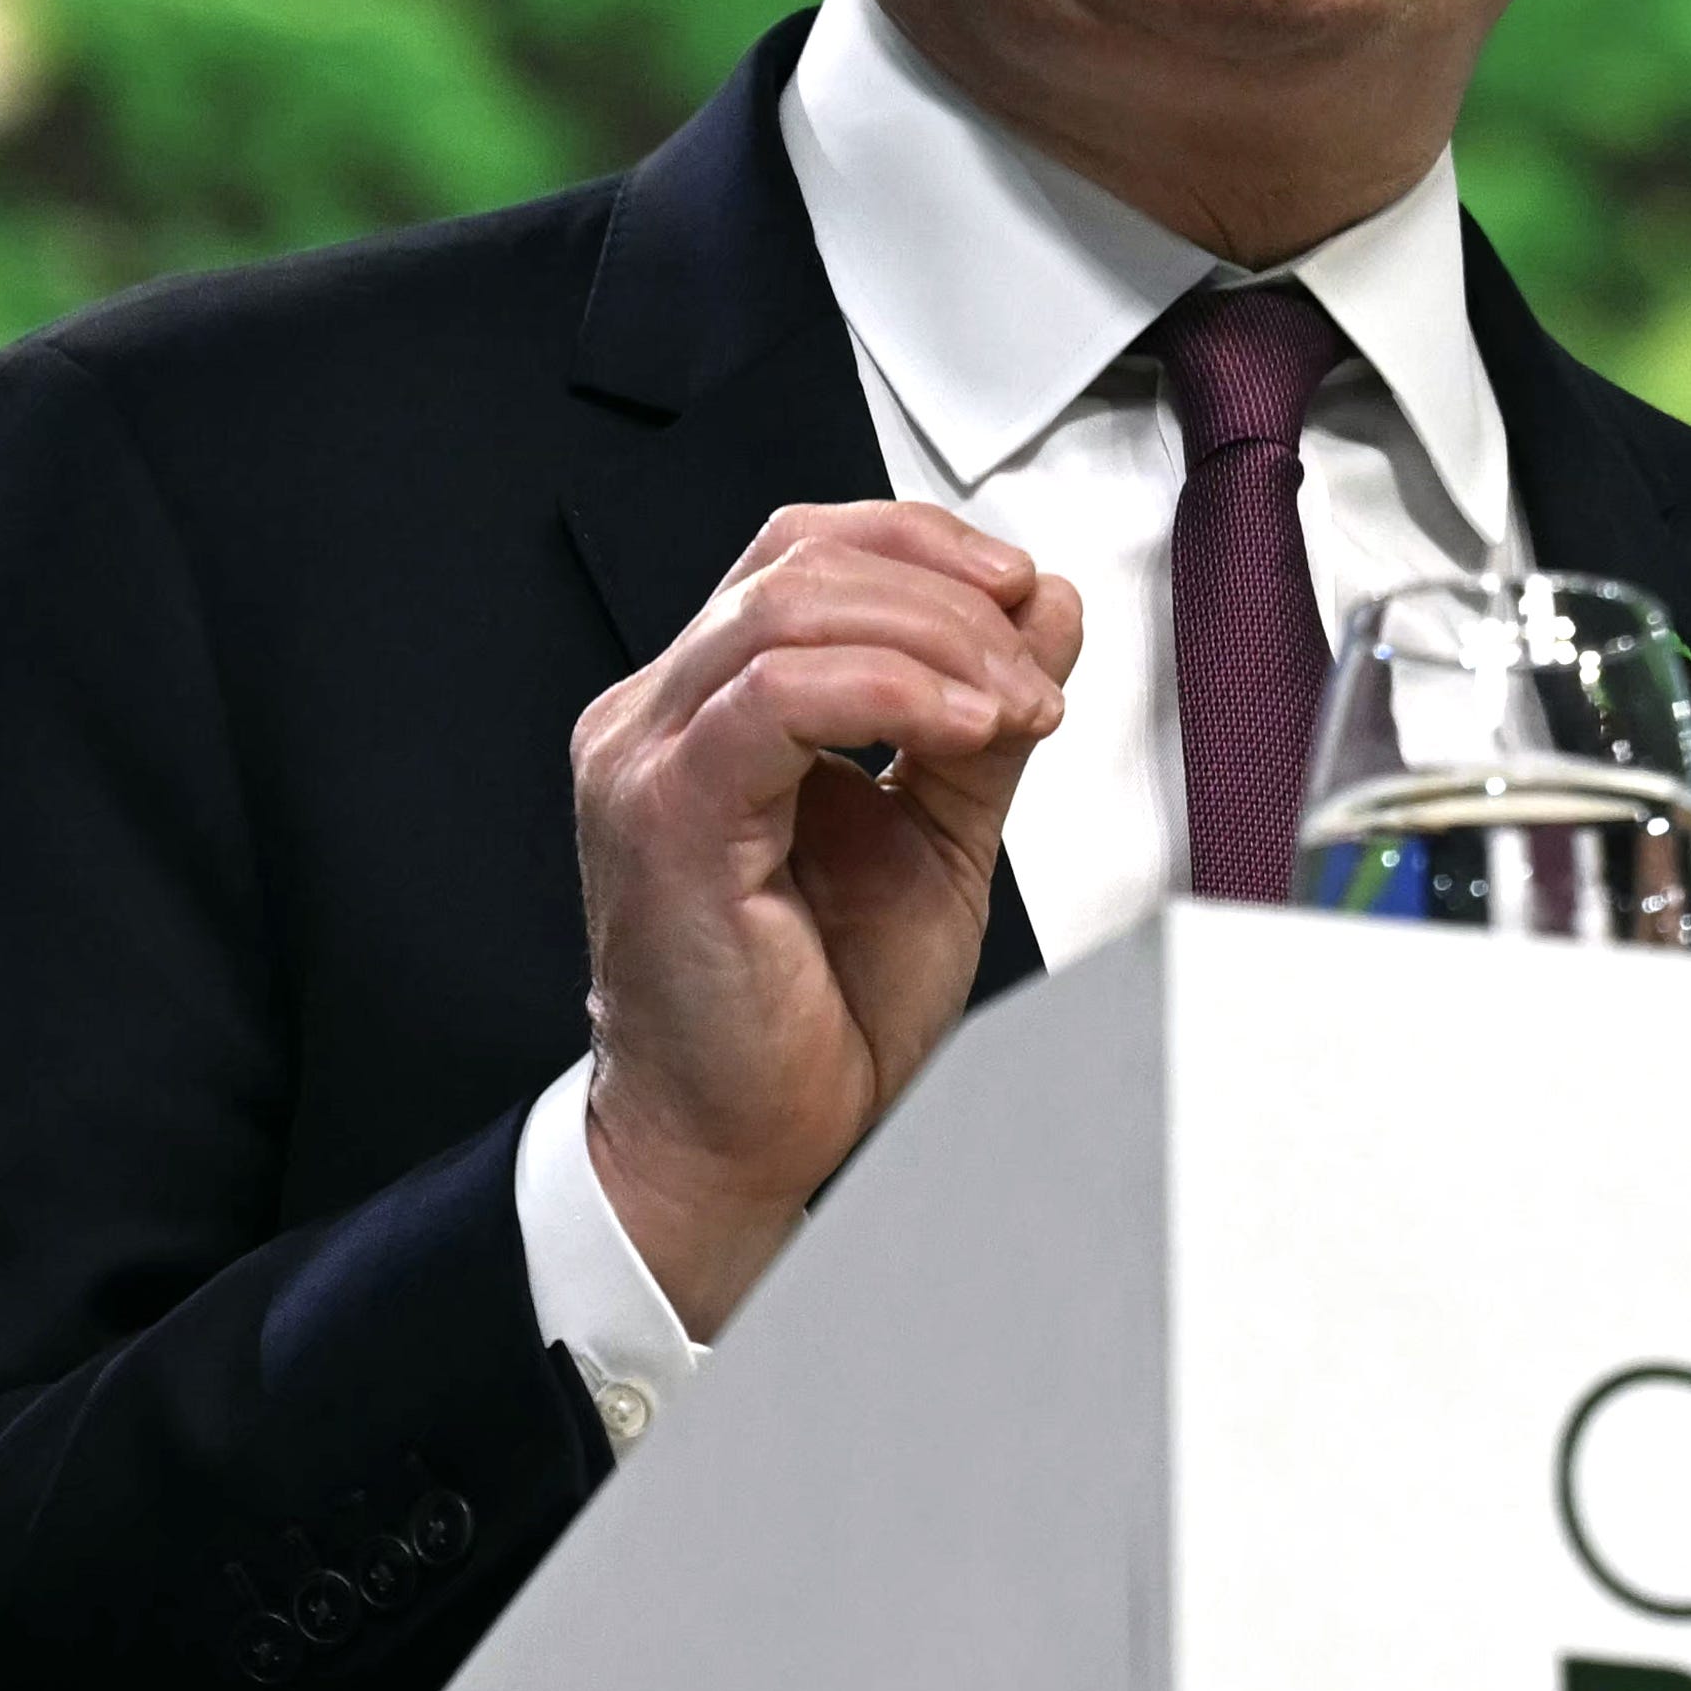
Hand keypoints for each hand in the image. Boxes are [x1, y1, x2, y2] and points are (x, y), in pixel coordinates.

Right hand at [568, 501, 1078, 1336]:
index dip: (924, 545)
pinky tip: (965, 725)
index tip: (1024, 594)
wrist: (743, 1145)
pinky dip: (892, 691)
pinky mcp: (661, 809)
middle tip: (1036, 669)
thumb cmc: (810, 1020)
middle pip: (803, 559)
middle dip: (949, 592)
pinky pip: (776, 695)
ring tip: (1014, 705)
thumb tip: (1043, 612)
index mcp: (712, 709)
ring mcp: (647, 755)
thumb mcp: (935, 840)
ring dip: (937, 638)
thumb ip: (980, 724)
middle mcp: (662, 716)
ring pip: (790, 607)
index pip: (805, 552)